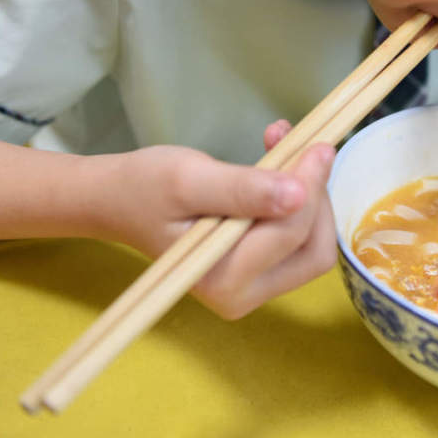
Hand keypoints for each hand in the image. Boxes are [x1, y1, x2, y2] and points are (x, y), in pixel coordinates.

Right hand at [86, 127, 337, 318]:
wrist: (118, 199)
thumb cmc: (145, 187)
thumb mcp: (190, 179)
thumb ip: (242, 189)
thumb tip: (298, 194)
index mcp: (224, 280)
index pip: (291, 235)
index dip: (311, 187)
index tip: (318, 142)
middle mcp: (242, 295)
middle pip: (312, 248)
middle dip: (315, 194)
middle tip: (304, 145)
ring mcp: (252, 287)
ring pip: (311, 242)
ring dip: (308, 191)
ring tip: (283, 143)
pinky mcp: (257, 271)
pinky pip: (295, 238)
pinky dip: (297, 197)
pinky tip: (278, 158)